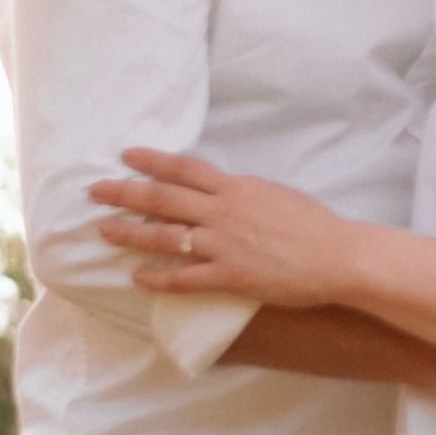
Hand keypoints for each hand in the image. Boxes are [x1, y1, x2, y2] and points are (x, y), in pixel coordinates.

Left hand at [92, 149, 361, 308]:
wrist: (339, 256)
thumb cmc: (315, 225)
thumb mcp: (275, 194)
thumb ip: (242, 193)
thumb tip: (220, 190)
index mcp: (237, 188)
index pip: (184, 168)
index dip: (152, 160)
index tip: (126, 156)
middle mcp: (224, 213)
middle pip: (162, 198)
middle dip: (124, 192)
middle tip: (96, 191)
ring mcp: (224, 245)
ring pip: (165, 236)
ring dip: (130, 233)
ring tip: (104, 231)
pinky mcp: (230, 277)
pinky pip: (184, 278)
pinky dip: (157, 278)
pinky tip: (137, 278)